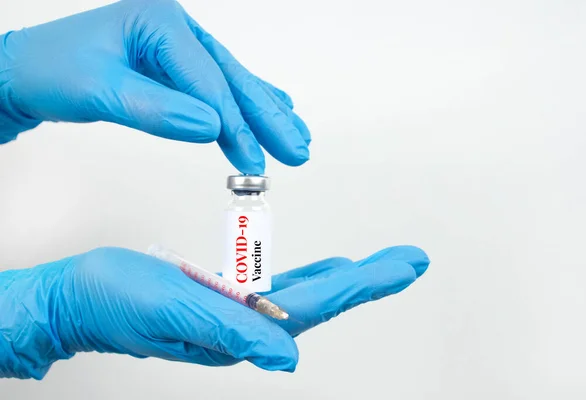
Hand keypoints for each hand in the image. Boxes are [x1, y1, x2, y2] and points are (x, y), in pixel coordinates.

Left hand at [0, 0, 309, 172]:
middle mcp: (176, 31)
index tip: (254, 160)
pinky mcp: (176, 68)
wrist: (25, 71)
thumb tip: (211, 128)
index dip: (235, 124)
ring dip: (266, 112)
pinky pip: (219, 86)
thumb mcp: (98, 89)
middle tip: (297, 149)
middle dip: (267, 117)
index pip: (208, 81)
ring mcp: (179, 48)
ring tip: (295, 136)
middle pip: (233, 79)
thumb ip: (155, 109)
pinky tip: (272, 108)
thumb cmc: (52, 71)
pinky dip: (246, 104)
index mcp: (160, 23)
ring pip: (233, 83)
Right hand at [0, 246, 427, 378]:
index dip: (368, 281)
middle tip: (409, 260)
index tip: (407, 263)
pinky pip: (281, 287)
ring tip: (377, 266)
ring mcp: (239, 314)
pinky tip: (325, 269)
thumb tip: (288, 357)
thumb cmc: (118, 302)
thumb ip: (234, 333)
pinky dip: (312, 276)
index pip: (321, 302)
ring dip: (347, 278)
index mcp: (243, 328)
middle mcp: (248, 325)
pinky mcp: (225, 299)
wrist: (81, 298)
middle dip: (371, 279)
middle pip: (326, 300)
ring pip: (308, 294)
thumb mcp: (175, 311)